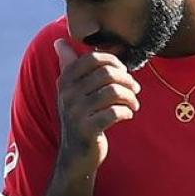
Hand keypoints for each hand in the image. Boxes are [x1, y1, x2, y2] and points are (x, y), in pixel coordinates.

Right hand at [53, 38, 140, 174]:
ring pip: (113, 92)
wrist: (76, 154)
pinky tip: (128, 115)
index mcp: (65, 81)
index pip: (93, 59)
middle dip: (127, 80)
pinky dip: (126, 112)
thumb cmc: (80, 117)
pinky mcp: (87, 129)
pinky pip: (114, 113)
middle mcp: (67, 95)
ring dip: (130, 97)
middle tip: (135, 89)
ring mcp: (76, 113)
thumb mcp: (71, 91)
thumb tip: (59, 41)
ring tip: (134, 103)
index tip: (123, 72)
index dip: (113, 62)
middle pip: (106, 74)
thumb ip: (69, 65)